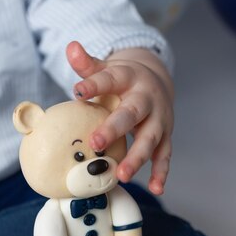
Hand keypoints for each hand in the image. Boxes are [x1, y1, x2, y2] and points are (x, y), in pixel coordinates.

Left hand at [66, 41, 174, 194]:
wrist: (156, 82)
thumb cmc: (121, 80)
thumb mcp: (105, 68)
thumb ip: (87, 65)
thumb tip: (70, 47)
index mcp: (128, 78)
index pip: (110, 79)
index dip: (94, 85)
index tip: (77, 91)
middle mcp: (146, 98)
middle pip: (131, 113)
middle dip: (114, 129)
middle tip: (95, 142)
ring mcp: (158, 119)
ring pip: (150, 139)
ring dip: (138, 157)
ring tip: (122, 174)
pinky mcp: (165, 136)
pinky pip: (164, 156)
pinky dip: (161, 172)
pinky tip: (155, 188)